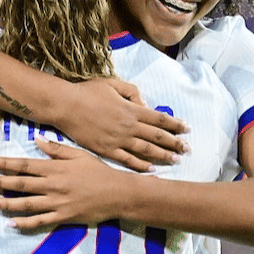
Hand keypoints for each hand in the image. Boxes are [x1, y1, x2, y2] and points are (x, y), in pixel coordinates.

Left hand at [0, 136, 135, 228]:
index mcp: (55, 168)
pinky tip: (10, 223)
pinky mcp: (62, 217)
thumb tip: (37, 140)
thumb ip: (57, 149)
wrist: (117, 193)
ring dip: (6, 203)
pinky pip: (39, 221)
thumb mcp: (79, 154)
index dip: (6, 164)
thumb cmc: (99, 171)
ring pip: (26, 204)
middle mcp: (53, 186)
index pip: (25, 165)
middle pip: (21, 184)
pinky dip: (24, 223)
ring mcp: (57, 203)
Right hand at [52, 78, 188, 171]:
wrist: (66, 106)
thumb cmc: (88, 92)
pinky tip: (152, 169)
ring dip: (163, 155)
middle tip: (188, 149)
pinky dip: (141, 165)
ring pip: (146, 150)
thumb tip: (145, 104)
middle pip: (157, 137)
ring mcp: (118, 140)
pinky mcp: (107, 150)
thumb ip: (132, 92)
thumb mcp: (113, 84)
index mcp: (131, 109)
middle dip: (175, 143)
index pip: (160, 119)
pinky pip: (128, 160)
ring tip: (176, 159)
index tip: (187, 129)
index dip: (175, 125)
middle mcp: (128, 126)